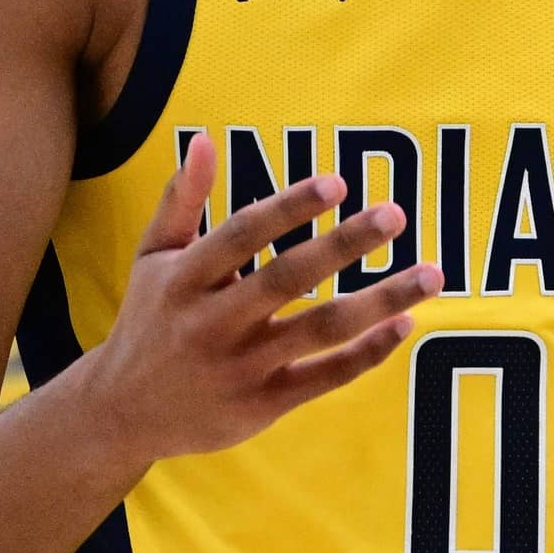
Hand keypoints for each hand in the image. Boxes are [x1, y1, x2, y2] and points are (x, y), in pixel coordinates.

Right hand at [80, 138, 439, 462]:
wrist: (121, 413)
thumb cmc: (149, 320)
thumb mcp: (154, 258)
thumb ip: (182, 200)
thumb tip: (205, 139)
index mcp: (184, 279)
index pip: (242, 235)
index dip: (289, 207)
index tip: (338, 181)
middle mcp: (211, 324)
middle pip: (287, 279)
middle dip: (344, 244)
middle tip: (396, 213)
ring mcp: (240, 367)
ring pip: (321, 330)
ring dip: (381, 301)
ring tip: (432, 274)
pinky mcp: (262, 406)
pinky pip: (326, 377)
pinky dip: (368, 352)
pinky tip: (405, 323)